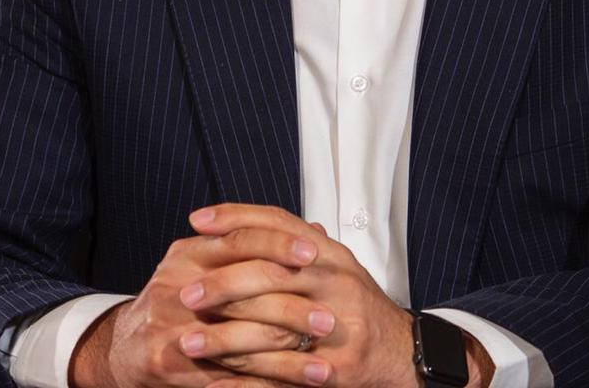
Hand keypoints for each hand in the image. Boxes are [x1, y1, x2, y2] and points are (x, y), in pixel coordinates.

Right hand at [69, 222, 336, 387]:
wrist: (126, 346)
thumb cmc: (177, 299)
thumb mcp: (206, 260)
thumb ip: (255, 245)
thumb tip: (314, 228)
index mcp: (189, 253)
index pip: (240, 238)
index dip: (279, 243)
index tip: (316, 253)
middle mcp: (178, 283)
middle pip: (244, 291)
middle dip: (292, 308)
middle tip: (329, 319)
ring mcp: (170, 326)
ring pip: (240, 342)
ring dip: (285, 359)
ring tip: (322, 367)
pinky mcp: (167, 365)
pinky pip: (225, 380)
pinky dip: (263, 387)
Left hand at [183, 204, 420, 387]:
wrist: (403, 352)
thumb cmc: (358, 306)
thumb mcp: (332, 266)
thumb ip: (295, 246)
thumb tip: (249, 224)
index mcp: (330, 253)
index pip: (278, 223)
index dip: (236, 217)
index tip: (198, 220)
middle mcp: (335, 280)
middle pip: (270, 272)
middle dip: (221, 283)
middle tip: (185, 292)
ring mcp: (339, 324)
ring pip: (270, 327)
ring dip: (223, 337)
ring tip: (187, 343)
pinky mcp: (338, 368)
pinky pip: (282, 374)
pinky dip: (245, 381)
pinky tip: (215, 382)